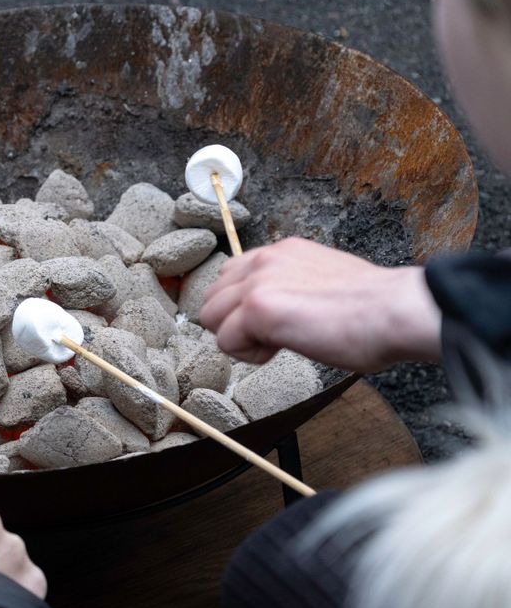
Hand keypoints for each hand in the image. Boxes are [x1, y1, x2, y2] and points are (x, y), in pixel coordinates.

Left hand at [199, 237, 441, 371]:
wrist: (396, 311)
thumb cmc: (374, 310)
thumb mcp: (324, 284)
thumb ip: (294, 288)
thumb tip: (282, 311)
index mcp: (282, 253)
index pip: (231, 277)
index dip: (244, 308)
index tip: (278, 323)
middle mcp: (265, 259)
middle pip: (212, 298)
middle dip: (233, 324)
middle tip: (272, 338)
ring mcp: (259, 281)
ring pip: (210, 317)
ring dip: (237, 338)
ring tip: (276, 344)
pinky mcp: (259, 307)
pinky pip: (224, 340)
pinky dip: (248, 355)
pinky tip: (280, 350)